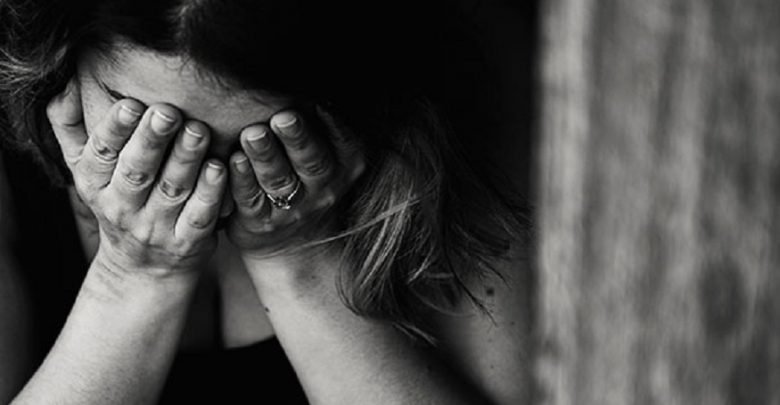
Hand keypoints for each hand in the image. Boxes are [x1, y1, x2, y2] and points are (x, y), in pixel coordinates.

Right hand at [47, 79, 225, 276]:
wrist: (142, 268)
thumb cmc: (117, 200)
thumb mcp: (84, 168)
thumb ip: (70, 126)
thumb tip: (64, 81)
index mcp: (94, 184)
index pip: (102, 154)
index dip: (114, 129)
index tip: (130, 103)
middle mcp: (122, 207)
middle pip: (137, 171)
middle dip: (152, 140)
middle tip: (169, 112)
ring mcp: (156, 227)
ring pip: (171, 190)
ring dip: (186, 159)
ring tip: (198, 130)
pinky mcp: (187, 242)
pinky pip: (199, 215)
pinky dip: (210, 193)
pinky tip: (220, 168)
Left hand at [226, 107, 363, 260]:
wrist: (296, 241)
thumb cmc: (308, 178)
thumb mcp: (329, 154)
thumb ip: (320, 123)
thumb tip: (303, 67)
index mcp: (345, 164)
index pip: (343, 141)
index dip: (331, 123)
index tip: (318, 101)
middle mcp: (324, 187)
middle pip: (312, 162)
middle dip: (297, 139)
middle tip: (282, 117)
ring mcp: (293, 208)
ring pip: (280, 181)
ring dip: (265, 157)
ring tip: (252, 135)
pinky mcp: (261, 222)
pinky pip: (250, 201)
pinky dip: (241, 180)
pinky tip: (229, 161)